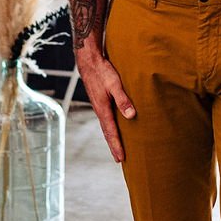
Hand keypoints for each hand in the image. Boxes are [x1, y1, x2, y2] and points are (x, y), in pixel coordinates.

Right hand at [74, 48, 136, 162]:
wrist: (89, 60)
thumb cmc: (102, 71)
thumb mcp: (115, 84)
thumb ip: (123, 99)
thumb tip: (131, 116)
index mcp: (103, 109)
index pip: (111, 132)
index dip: (117, 146)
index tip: (121, 159)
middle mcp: (99, 110)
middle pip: (107, 132)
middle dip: (113, 146)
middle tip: (119, 160)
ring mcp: (98, 106)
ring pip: (106, 126)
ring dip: (111, 138)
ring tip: (117, 147)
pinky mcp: (99, 101)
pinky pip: (105, 119)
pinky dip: (110, 127)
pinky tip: (114, 127)